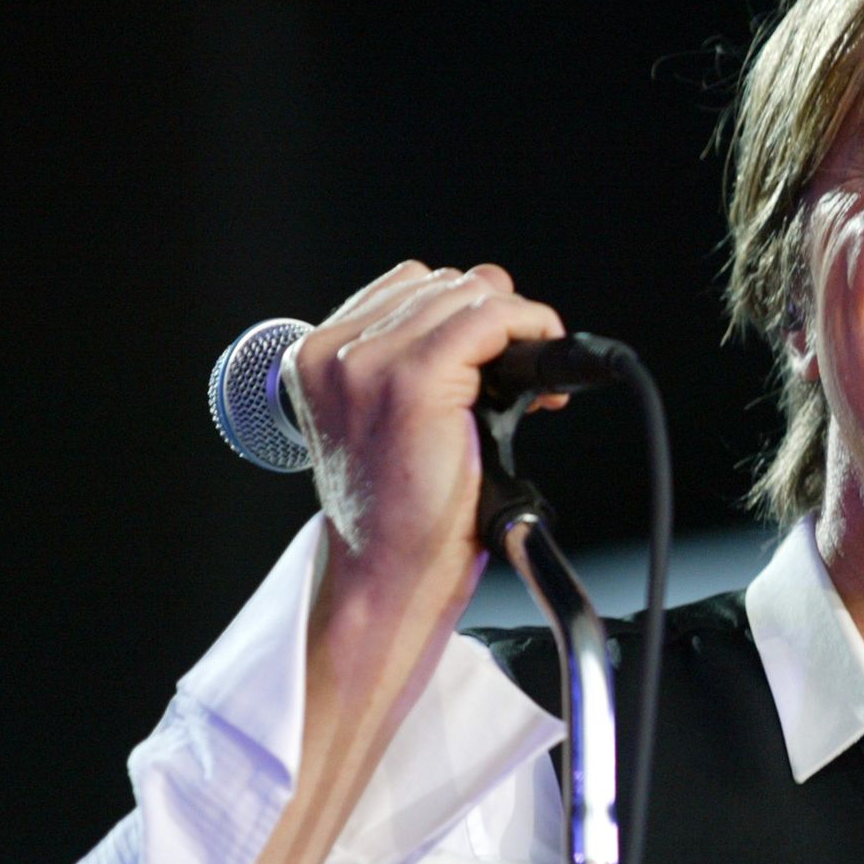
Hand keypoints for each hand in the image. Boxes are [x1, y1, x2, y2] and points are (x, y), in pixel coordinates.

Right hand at [283, 260, 567, 602]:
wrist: (387, 579)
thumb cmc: (396, 516)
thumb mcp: (387, 422)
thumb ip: (413, 361)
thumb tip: (490, 308)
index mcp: (316, 357)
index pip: (408, 286)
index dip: (465, 314)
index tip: (497, 357)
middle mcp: (334, 353)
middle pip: (443, 284)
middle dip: (495, 323)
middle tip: (524, 379)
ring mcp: (370, 364)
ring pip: (470, 295)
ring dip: (517, 329)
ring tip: (533, 387)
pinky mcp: (415, 381)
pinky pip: (492, 319)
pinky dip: (531, 327)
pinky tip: (547, 363)